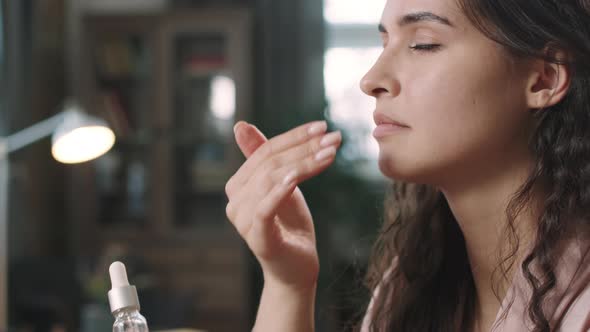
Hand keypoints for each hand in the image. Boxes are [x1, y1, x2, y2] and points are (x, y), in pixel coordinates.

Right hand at [225, 121, 340, 288]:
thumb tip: (240, 125)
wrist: (296, 268)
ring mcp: (243, 220)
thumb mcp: (283, 185)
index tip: (323, 126)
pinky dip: (280, 190)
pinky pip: (265, 208)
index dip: (294, 136)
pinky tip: (297, 177)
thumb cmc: (290, 224)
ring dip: (303, 164)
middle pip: (270, 163)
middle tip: (335, 138)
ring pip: (271, 180)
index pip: (265, 151)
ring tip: (330, 154)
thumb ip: (266, 158)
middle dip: (304, 148)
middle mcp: (234, 201)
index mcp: (238, 185)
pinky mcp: (257, 238)